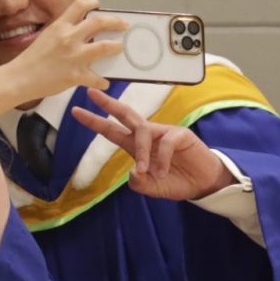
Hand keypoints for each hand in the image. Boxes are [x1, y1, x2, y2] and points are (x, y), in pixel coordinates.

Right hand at [6, 0, 124, 104]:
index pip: (80, 5)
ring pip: (105, 47)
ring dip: (116, 47)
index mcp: (59, 26)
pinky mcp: (75, 75)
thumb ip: (62, 32)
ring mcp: (74, 56)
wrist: (19, 78)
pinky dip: (102, 81)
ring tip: (119, 48)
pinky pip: (97, 78)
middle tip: (123, 25)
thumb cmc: (29, 60)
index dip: (93, 3)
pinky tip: (104, 82)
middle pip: (99, 22)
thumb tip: (78, 32)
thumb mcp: (45, 37)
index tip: (99, 5)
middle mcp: (69, 38)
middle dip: (115, 22)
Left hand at [70, 88, 235, 200]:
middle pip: (125, 114)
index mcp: (136, 145)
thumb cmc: (175, 181)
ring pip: (143, 132)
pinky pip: (166, 142)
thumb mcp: (152, 187)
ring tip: (147, 172)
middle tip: (91, 93)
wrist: (203, 184)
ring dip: (142, 153)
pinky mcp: (180, 134)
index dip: (95, 122)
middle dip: (107, 104)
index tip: (76, 112)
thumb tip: (134, 172)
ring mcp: (164, 132)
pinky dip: (162, 159)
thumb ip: (139, 183)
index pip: (111, 130)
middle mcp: (147, 135)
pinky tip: (164, 172)